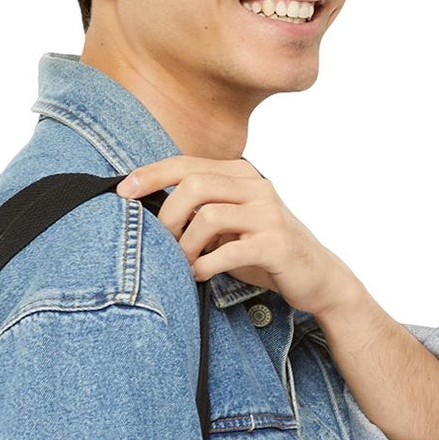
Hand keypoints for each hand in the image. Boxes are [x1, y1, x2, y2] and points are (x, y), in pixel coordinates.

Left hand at [115, 155, 363, 320]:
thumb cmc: (264, 249)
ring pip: (207, 217)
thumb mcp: (230, 224)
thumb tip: (149, 213)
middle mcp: (256, 187)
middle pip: (194, 185)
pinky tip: (200, 275)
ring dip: (185, 246)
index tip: (122, 191)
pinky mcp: (275, 244)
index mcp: (241, 175)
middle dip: (168, 217)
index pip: (187, 164)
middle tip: (163, 245)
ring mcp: (267, 214)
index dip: (151, 174)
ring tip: (184, 264)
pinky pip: (227, 250)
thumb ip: (200, 211)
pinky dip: (204, 266)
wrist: (316, 276)